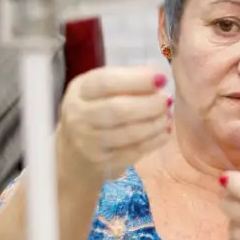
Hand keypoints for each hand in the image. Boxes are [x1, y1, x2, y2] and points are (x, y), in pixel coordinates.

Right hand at [58, 66, 171, 182]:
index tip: (162, 78)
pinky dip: (154, 141)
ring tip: (166, 116)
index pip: (106, 82)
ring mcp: (88, 143)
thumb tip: (157, 76)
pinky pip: (134, 152)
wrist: (73, 156)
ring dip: (155, 124)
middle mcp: (78, 116)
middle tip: (167, 100)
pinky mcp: (102, 164)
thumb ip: (124, 81)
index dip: (137, 80)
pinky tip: (163, 132)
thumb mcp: (98, 92)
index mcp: (79, 91)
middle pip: (118, 110)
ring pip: (129, 133)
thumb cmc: (92, 114)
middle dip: (150, 104)